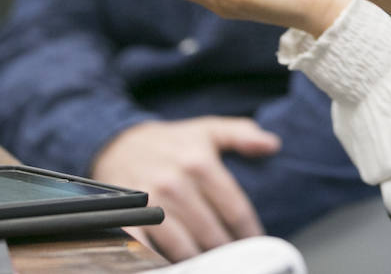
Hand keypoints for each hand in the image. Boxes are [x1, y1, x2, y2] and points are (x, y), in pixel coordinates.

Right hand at [90, 116, 279, 260]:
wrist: (118, 143)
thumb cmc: (170, 142)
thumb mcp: (207, 130)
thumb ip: (241, 134)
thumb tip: (272, 144)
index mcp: (199, 162)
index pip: (235, 210)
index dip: (249, 233)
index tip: (256, 244)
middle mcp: (175, 183)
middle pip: (212, 233)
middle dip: (225, 249)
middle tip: (234, 258)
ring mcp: (150, 203)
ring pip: (184, 247)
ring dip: (199, 260)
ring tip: (208, 262)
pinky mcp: (128, 218)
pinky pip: (148, 251)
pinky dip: (161, 262)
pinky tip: (174, 264)